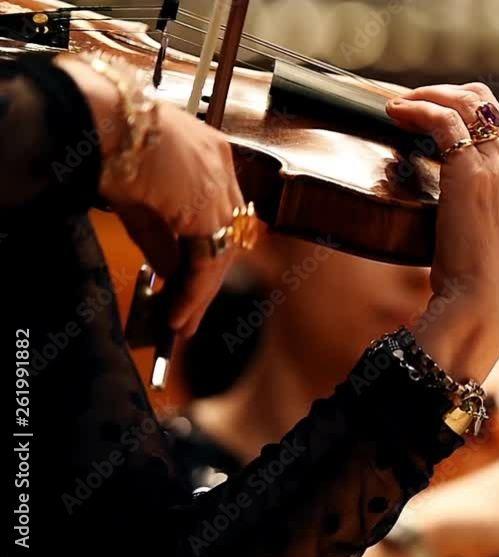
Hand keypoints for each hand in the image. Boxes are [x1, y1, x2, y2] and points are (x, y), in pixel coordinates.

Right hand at [56, 54, 243, 337]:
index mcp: (210, 153)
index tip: (195, 277)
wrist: (101, 119)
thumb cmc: (108, 143)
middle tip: (191, 310)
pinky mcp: (207, 209)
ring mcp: (219, 187)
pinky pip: (207, 262)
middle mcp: (222, 168)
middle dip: (208, 278)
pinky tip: (179, 313)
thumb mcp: (137, 198)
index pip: (220, 212)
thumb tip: (169, 272)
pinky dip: (195, 292)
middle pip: (225, 235)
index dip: (207, 248)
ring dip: (202, 293)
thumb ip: (159, 238)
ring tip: (183, 322)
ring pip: (220, 252)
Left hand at [385, 83, 498, 380]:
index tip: (434, 114)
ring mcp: (497, 164)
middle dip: (444, 93)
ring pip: (463, 102)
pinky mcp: (470, 171)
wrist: (482, 299)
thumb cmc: (491, 275)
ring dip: (426, 95)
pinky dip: (417, 109)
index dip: (463, 108)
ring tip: (399, 106)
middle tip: (412, 104)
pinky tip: (397, 115)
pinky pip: (443, 120)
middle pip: (483, 100)